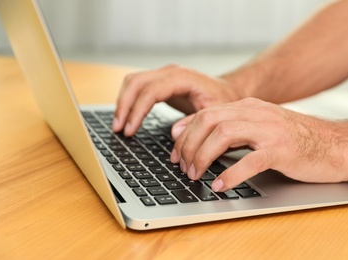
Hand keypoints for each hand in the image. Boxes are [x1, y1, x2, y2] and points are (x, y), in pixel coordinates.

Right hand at [112, 64, 240, 135]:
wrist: (228, 91)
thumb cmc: (223, 101)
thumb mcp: (215, 114)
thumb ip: (196, 122)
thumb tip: (174, 134)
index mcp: (183, 78)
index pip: (151, 90)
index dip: (137, 111)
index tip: (130, 130)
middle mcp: (170, 72)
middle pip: (136, 82)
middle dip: (124, 106)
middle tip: (119, 129)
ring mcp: (164, 75)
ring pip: (132, 82)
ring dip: (122, 103)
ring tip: (119, 126)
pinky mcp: (161, 82)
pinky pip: (137, 87)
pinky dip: (128, 101)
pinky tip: (127, 117)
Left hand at [170, 98, 347, 191]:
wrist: (334, 144)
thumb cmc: (293, 139)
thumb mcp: (258, 127)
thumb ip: (231, 129)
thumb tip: (199, 139)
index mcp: (247, 107)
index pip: (205, 114)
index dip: (184, 134)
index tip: (174, 152)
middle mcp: (256, 113)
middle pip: (209, 120)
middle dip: (189, 144)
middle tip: (182, 166)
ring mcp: (269, 130)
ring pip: (224, 134)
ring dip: (203, 156)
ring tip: (195, 175)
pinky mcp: (282, 150)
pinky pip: (251, 160)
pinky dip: (231, 174)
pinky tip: (220, 185)